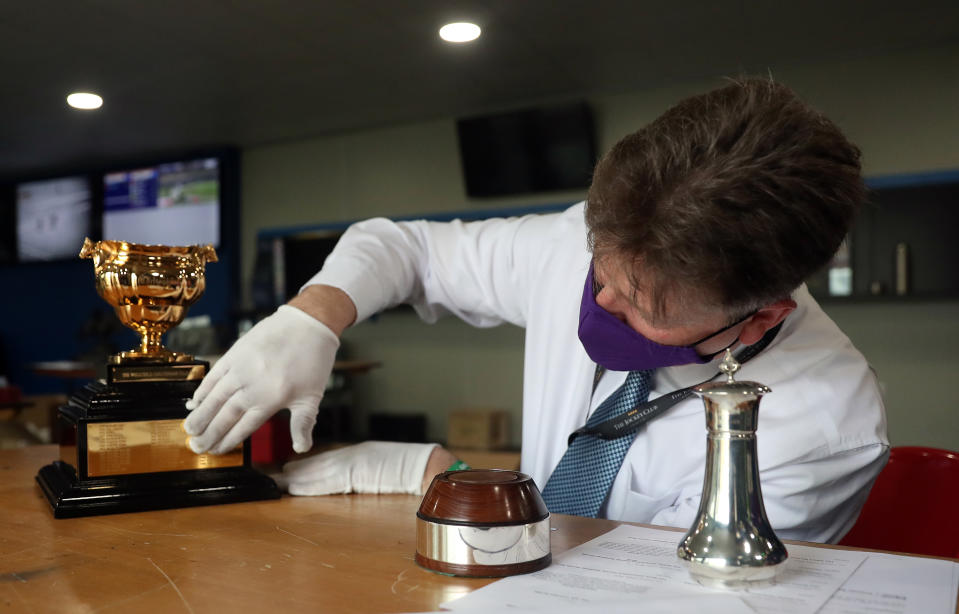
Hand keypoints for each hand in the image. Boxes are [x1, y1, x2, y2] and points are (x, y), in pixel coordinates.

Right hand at [184, 305, 338, 454]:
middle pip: (225, 415)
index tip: (215, 451)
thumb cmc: (313, 363)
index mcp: (271, 400)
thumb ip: (303, 424)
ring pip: (215, 397)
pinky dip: (202, 389)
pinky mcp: (235, 353)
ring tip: (189, 430)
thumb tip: (301, 448)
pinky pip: (214, 375)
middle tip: (195, 447)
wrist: (308, 324)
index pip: (244, 427)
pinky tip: (194, 402)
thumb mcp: (312, 397)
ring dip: (200, 415)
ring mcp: (241, 369)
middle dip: (209, 433)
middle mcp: (253, 386)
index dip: (228, 440)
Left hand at [274, 441, 440, 495]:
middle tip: (267, 475)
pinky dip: (308, 485)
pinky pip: (326, 480)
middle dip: (290, 472)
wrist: (423, 465)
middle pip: (313, 465)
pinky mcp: (354, 473)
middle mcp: (349, 457)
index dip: (301, 467)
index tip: (282, 470)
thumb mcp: (380, 466)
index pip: (322, 462)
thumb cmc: (408, 467)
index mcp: (355, 455)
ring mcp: (351, 464)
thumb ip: (361, 471)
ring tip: (273, 482)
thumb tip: (351, 477)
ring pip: (315, 472)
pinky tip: (293, 487)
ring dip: (293, 479)